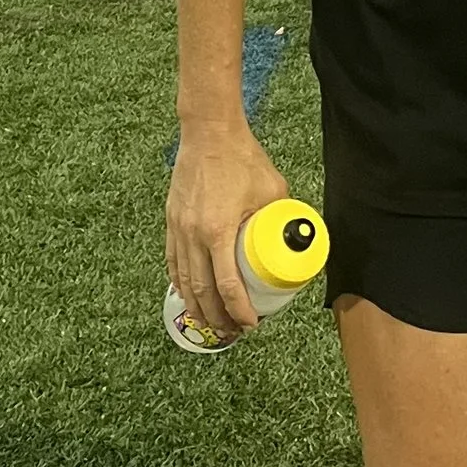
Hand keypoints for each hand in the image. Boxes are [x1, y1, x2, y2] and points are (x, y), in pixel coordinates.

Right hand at [165, 125, 290, 339]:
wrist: (208, 133)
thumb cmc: (241, 157)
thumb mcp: (272, 188)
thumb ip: (280, 215)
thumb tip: (295, 236)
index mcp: (219, 230)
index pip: (227, 284)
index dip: (238, 310)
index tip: (250, 323)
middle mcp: (194, 235)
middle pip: (202, 291)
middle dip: (217, 318)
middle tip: (232, 333)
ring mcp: (179, 230)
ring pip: (184, 282)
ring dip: (197, 308)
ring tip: (211, 325)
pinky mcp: (171, 223)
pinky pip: (172, 263)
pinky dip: (180, 285)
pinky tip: (188, 298)